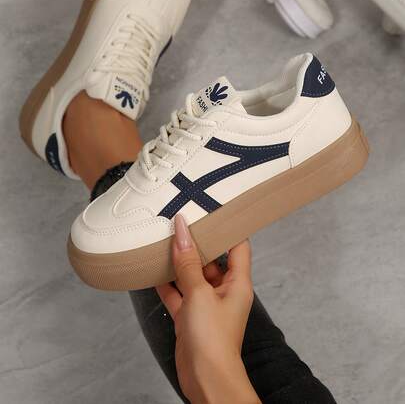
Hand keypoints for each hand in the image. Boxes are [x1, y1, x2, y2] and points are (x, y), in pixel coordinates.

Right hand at [156, 214, 259, 403]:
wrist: (205, 380)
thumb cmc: (213, 338)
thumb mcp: (199, 292)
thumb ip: (188, 261)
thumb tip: (182, 229)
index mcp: (238, 282)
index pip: (239, 246)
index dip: (229, 227)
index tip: (213, 209)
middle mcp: (224, 290)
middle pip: (212, 259)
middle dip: (196, 243)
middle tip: (180, 221)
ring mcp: (206, 304)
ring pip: (192, 276)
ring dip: (179, 263)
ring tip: (163, 240)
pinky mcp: (190, 317)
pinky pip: (178, 294)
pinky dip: (167, 284)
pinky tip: (152, 271)